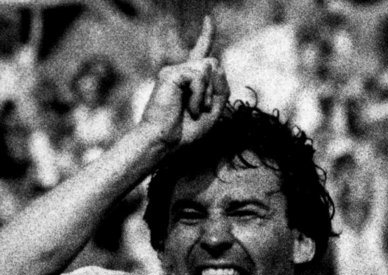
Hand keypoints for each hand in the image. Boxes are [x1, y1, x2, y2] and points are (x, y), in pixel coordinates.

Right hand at [138, 16, 229, 148]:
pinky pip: (198, 76)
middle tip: (203, 109)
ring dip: (207, 94)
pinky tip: (190, 107)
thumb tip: (216, 64)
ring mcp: (174, 70)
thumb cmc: (186, 131)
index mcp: (191, 80)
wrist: (166, 141)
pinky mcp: (170, 74)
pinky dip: (200, 95)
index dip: (205, 35)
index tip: (207, 19)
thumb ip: (221, 89)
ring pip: (207, 68)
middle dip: (216, 88)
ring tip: (194, 110)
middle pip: (214, 63)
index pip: (200, 53)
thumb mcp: (213, 111)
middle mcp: (181, 71)